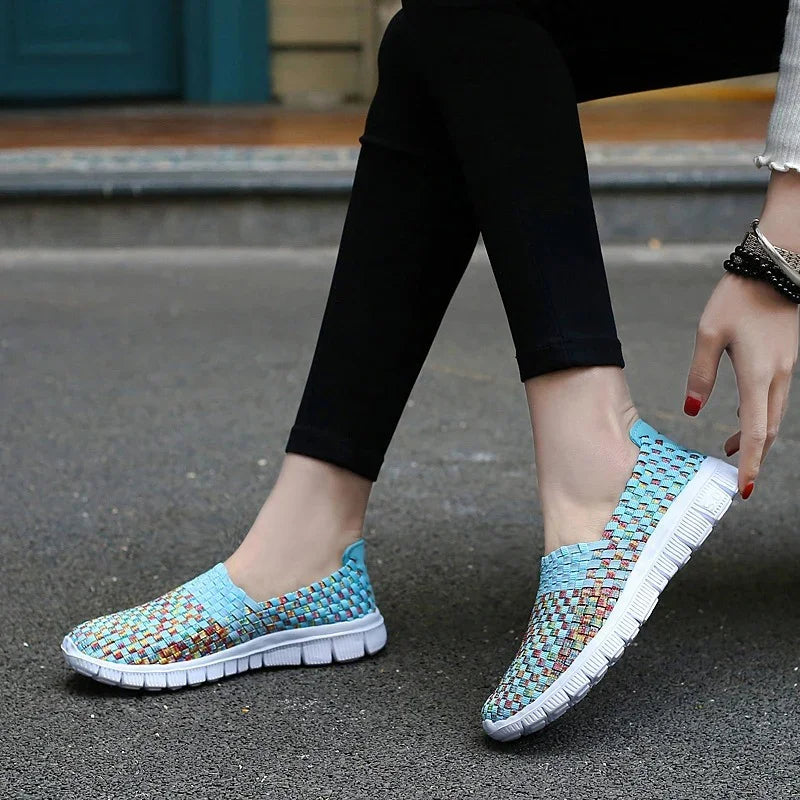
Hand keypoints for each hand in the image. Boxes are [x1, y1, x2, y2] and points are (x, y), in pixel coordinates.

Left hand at [684, 272, 798, 498]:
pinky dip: (761, 417)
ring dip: (756, 438)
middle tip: (735, 477)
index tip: (743, 488)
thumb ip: (700, 374)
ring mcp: (786, 370)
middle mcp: (778, 377)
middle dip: (753, 457)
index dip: (748, 463)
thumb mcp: (707, 334)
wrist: (776, 267)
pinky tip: (743, 416)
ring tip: (729, 450)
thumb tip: (692, 410)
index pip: (755, 431)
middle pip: (768, 430)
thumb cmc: (738, 298)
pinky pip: (775, 400)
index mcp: (759, 375)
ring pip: (774, 416)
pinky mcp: (786, 361)